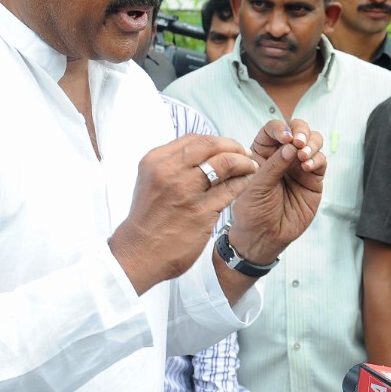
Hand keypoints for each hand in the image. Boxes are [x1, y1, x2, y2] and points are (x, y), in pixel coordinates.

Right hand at [109, 133, 258, 293]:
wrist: (139, 252)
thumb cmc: (147, 218)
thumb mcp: (150, 180)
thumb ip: (172, 164)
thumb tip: (203, 153)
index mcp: (156, 160)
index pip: (194, 139)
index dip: (218, 140)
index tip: (229, 146)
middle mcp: (170, 171)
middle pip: (212, 146)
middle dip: (234, 146)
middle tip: (245, 153)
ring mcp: (186, 191)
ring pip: (225, 163)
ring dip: (244, 162)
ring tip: (251, 166)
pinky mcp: (201, 211)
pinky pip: (230, 189)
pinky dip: (243, 182)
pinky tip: (246, 183)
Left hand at [228, 119, 326, 264]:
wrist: (264, 236)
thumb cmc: (253, 210)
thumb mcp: (256, 186)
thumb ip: (273, 165)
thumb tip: (291, 147)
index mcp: (263, 152)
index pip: (273, 129)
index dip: (280, 128)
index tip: (285, 138)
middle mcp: (282, 155)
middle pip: (297, 130)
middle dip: (301, 131)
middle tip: (299, 142)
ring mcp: (299, 166)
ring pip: (313, 142)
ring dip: (312, 143)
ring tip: (303, 155)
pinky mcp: (313, 179)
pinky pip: (320, 162)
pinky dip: (317, 159)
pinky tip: (308, 166)